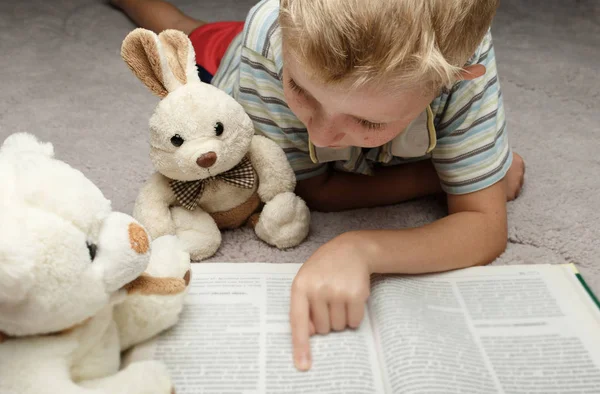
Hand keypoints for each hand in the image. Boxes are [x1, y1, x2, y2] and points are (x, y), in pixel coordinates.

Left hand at [289, 232, 371, 370]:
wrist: (351, 249)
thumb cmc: (324, 268)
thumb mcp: (307, 281)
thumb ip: (303, 306)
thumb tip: (309, 333)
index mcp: (300, 286)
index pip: (298, 322)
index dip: (300, 346)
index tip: (302, 365)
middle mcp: (318, 289)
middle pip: (322, 329)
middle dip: (327, 320)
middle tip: (329, 300)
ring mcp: (338, 291)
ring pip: (339, 327)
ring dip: (340, 318)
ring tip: (340, 296)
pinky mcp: (356, 294)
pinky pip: (354, 322)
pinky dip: (353, 316)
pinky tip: (351, 299)